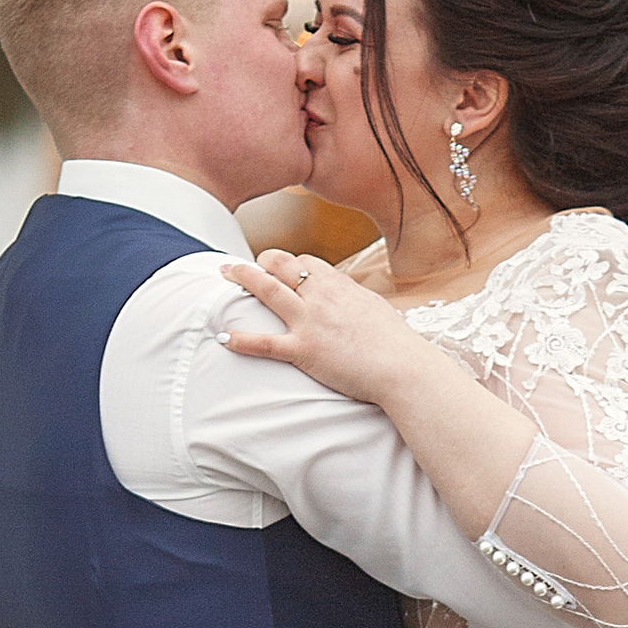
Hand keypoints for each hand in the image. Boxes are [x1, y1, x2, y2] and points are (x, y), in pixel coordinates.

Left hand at [220, 248, 421, 405]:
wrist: (403, 367)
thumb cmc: (395, 343)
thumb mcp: (376, 310)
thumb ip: (355, 302)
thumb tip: (351, 300)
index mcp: (340, 285)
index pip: (307, 262)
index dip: (289, 262)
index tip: (279, 266)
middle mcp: (321, 296)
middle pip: (283, 266)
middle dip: (260, 261)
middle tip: (242, 265)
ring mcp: (310, 321)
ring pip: (268, 290)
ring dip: (244, 277)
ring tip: (225, 273)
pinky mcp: (304, 349)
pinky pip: (266, 343)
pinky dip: (242, 340)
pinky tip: (224, 337)